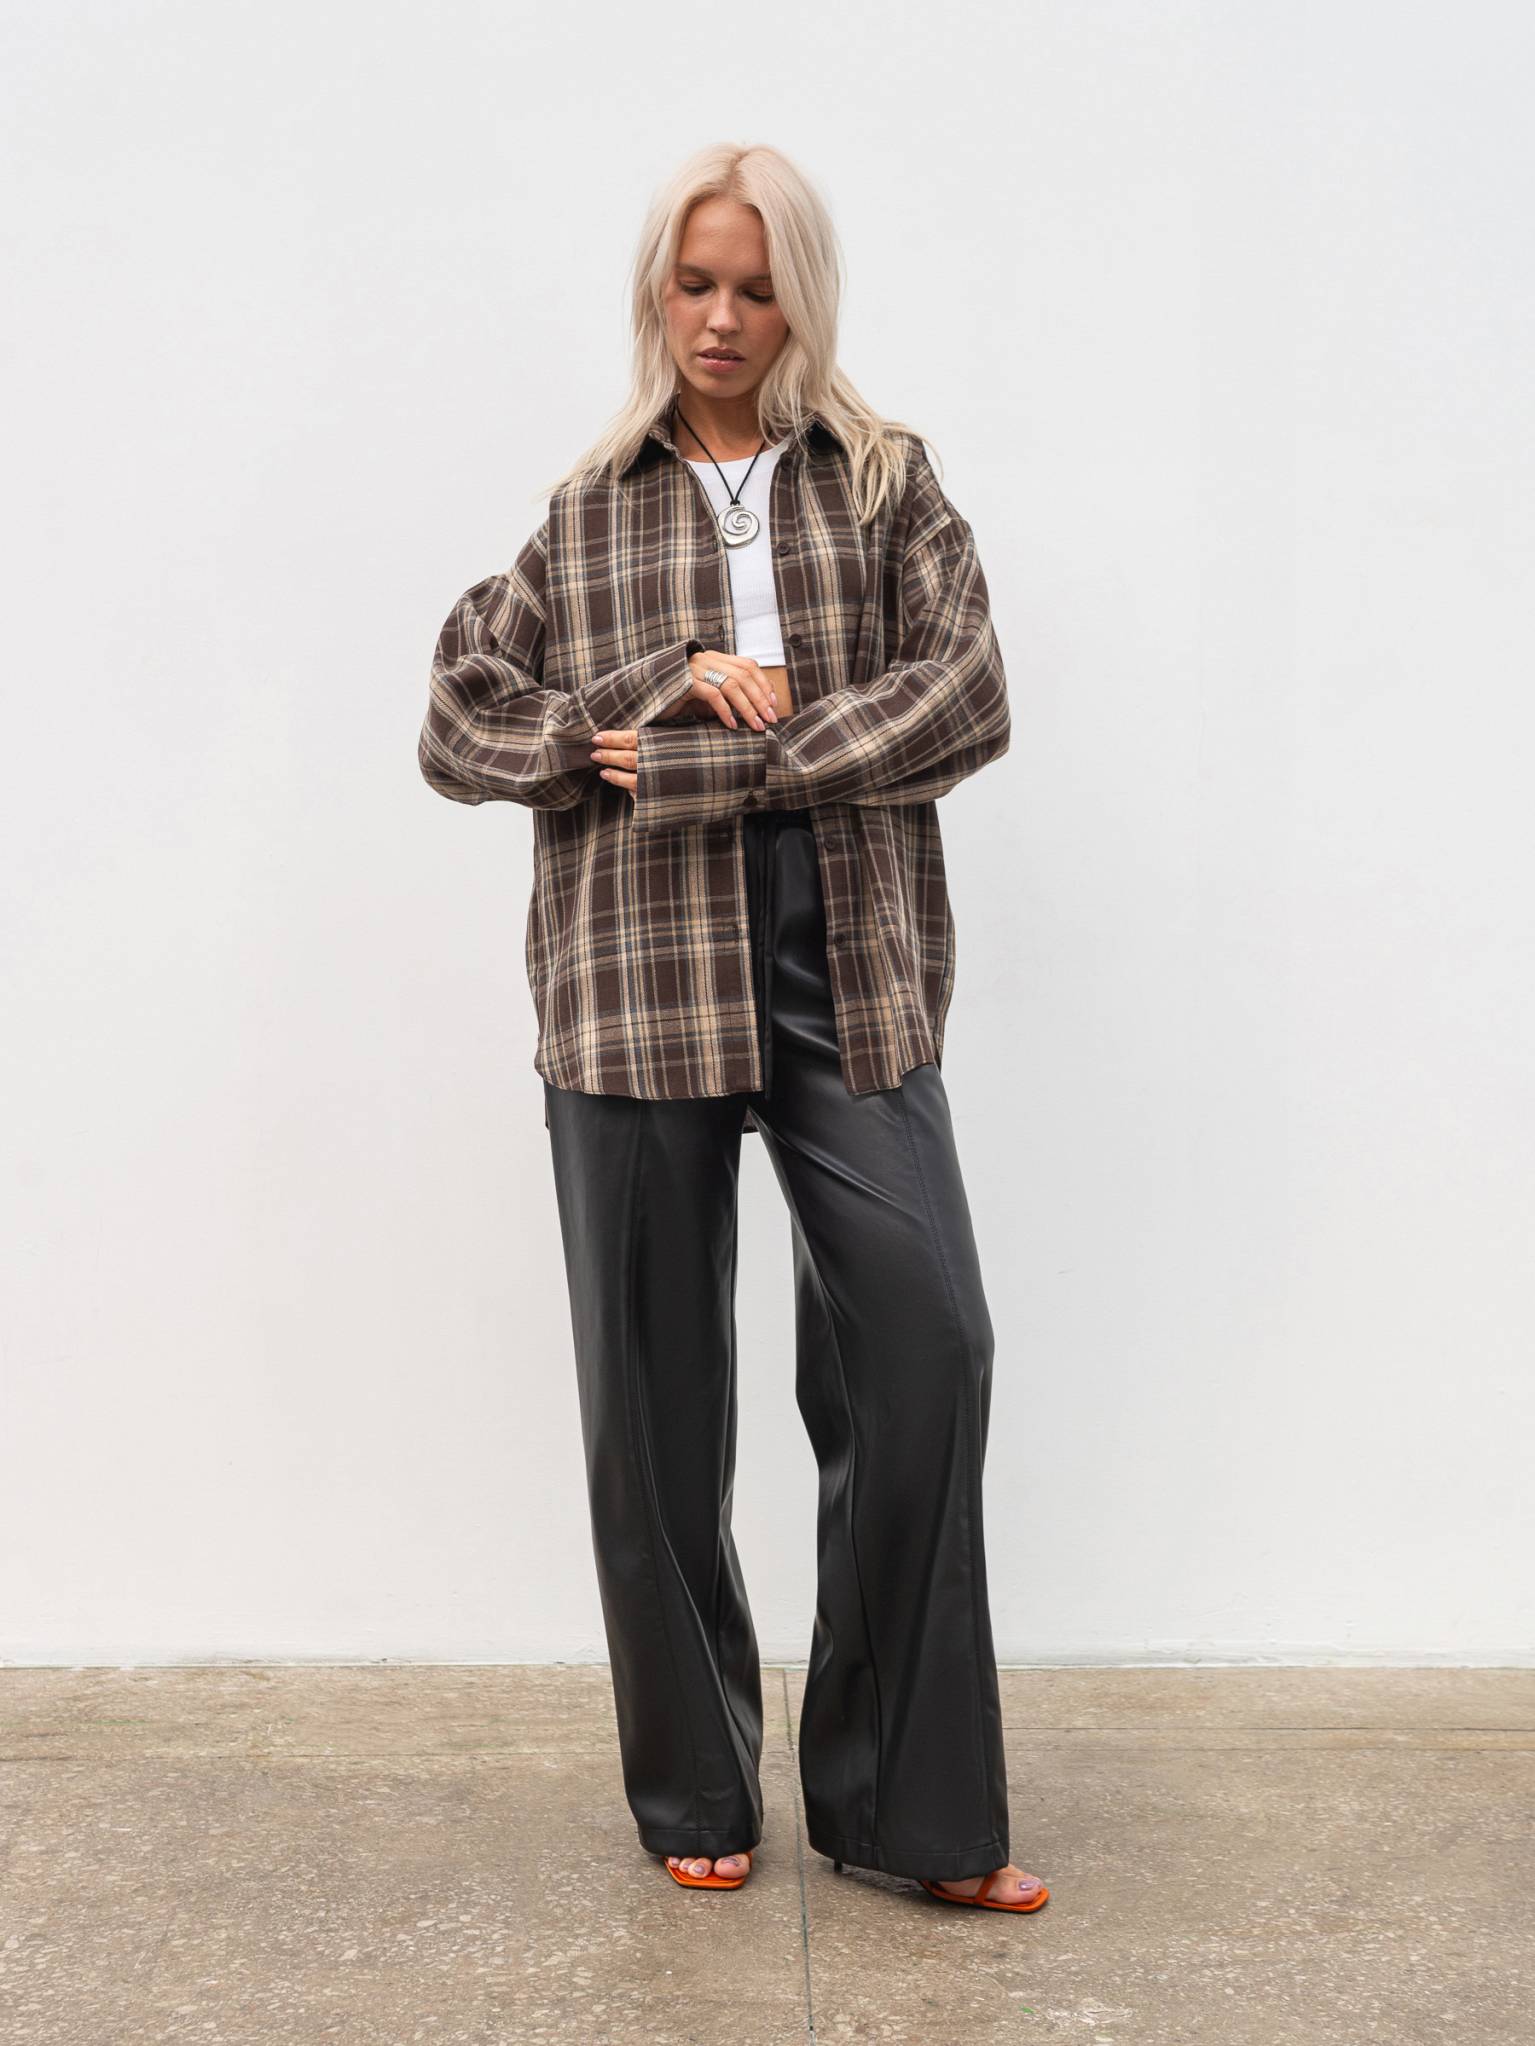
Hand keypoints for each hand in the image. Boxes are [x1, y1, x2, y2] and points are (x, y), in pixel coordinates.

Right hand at [592, 649, 779, 797]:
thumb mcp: (704, 701)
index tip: (773, 705)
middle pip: (745, 674)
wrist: (639, 701)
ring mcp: (693, 668)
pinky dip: (726, 712)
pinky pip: (713, 694)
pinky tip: (732, 726)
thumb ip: (724, 699)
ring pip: (733, 684)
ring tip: (757, 726)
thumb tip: (752, 714)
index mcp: (712, 659)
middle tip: (770, 720)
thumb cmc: (673, 703)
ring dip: (748, 707)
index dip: (764, 684)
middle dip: (761, 699)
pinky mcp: (684, 682)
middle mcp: (704, 658)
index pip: (748, 665)